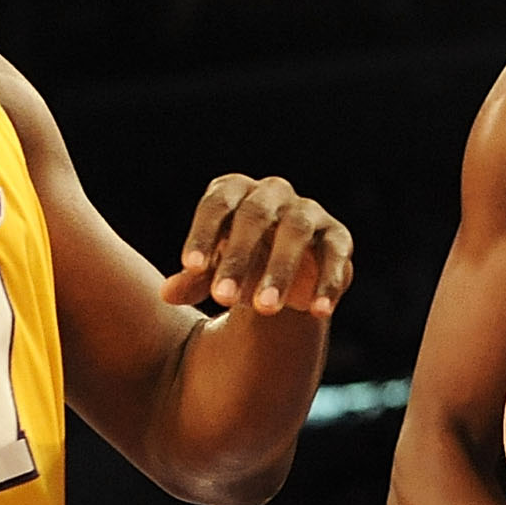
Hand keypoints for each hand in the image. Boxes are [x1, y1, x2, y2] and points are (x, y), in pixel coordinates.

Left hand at [162, 174, 354, 316]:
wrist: (285, 274)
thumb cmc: (238, 264)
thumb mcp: (212, 272)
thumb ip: (193, 280)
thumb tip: (167, 294)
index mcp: (235, 191)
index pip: (216, 205)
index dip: (203, 234)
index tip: (191, 267)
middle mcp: (272, 193)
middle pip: (255, 216)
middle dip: (238, 258)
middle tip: (222, 299)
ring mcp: (308, 211)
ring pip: (295, 232)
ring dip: (280, 270)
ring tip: (264, 309)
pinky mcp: (338, 236)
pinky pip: (335, 255)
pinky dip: (328, 284)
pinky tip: (318, 313)